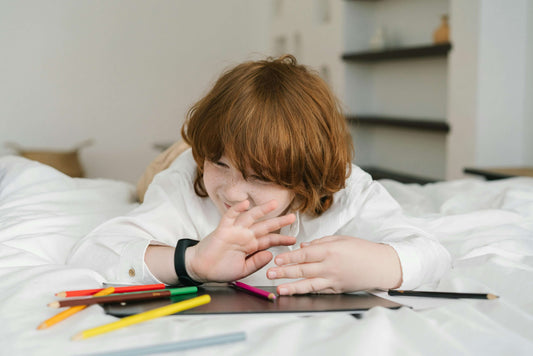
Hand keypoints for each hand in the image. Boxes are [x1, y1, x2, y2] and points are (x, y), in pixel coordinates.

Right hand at [186, 199, 295, 281]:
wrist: (201, 269)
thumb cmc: (219, 269)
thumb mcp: (243, 270)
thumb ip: (256, 263)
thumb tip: (270, 255)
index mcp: (250, 246)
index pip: (269, 240)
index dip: (281, 239)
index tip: (293, 240)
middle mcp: (244, 236)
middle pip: (265, 226)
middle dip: (279, 221)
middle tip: (292, 217)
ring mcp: (234, 231)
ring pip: (251, 217)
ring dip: (262, 210)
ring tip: (274, 204)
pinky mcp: (223, 229)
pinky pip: (230, 216)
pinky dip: (237, 209)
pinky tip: (245, 203)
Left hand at [266, 235, 401, 294]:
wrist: (382, 266)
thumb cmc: (363, 250)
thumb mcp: (341, 239)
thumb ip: (321, 242)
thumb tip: (303, 245)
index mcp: (330, 251)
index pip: (305, 254)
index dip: (289, 257)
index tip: (277, 258)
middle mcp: (330, 266)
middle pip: (303, 270)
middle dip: (284, 272)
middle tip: (269, 273)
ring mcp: (333, 280)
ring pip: (308, 284)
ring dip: (291, 287)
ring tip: (278, 288)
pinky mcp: (336, 289)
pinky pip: (319, 290)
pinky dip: (306, 292)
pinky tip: (296, 293)